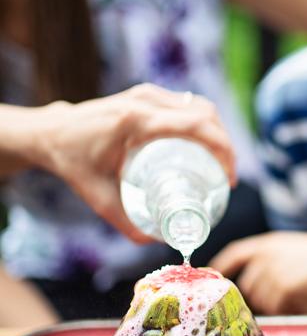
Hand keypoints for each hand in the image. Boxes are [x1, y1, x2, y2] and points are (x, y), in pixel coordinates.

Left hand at [34, 84, 236, 242]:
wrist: (49, 133)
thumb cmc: (72, 162)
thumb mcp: (97, 197)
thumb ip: (126, 223)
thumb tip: (157, 242)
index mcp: (136, 122)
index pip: (195, 126)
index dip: (222, 150)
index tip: (227, 177)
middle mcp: (145, 101)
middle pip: (204, 114)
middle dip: (225, 144)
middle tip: (226, 177)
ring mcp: (147, 93)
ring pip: (199, 106)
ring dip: (217, 132)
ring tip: (220, 163)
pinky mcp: (147, 94)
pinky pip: (187, 104)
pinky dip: (204, 123)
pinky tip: (206, 144)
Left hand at [210, 231, 306, 314]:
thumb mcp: (296, 251)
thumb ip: (273, 263)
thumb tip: (257, 288)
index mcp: (269, 243)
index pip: (235, 253)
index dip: (221, 266)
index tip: (214, 277)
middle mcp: (266, 254)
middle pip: (247, 286)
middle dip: (262, 297)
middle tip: (286, 299)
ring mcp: (272, 270)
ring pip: (263, 300)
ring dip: (280, 304)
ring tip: (305, 296)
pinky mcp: (282, 286)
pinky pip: (278, 308)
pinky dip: (292, 309)